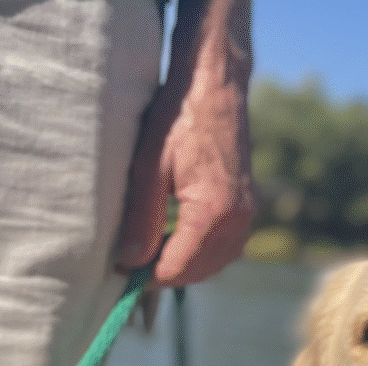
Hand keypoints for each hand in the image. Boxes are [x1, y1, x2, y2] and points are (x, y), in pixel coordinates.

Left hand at [116, 41, 255, 286]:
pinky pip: (225, 248)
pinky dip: (201, 254)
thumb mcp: (148, 167)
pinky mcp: (248, 208)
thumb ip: (141, 219)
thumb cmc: (178, 117)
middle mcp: (238, 221)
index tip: (120, 272)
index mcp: (213, 212)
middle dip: (165, 275)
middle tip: (131, 267)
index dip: (147, 276)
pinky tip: (177, 243)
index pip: (178, 267)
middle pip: (198, 272)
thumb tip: (129, 262)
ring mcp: (247, 216)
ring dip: (184, 267)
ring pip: (215, 264)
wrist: (216, 86)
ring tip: (151, 257)